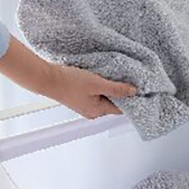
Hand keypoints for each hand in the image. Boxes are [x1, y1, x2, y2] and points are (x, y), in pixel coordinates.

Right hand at [0, 37, 135, 118]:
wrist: (48, 78)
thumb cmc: (69, 82)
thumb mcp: (97, 83)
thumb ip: (116, 88)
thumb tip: (134, 91)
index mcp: (98, 111)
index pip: (121, 108)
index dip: (131, 99)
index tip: (140, 90)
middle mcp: (92, 112)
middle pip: (113, 103)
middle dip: (120, 92)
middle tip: (129, 80)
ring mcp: (85, 105)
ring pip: (104, 98)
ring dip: (110, 88)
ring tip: (115, 76)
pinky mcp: (79, 98)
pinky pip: (95, 94)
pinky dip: (100, 87)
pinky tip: (101, 77)